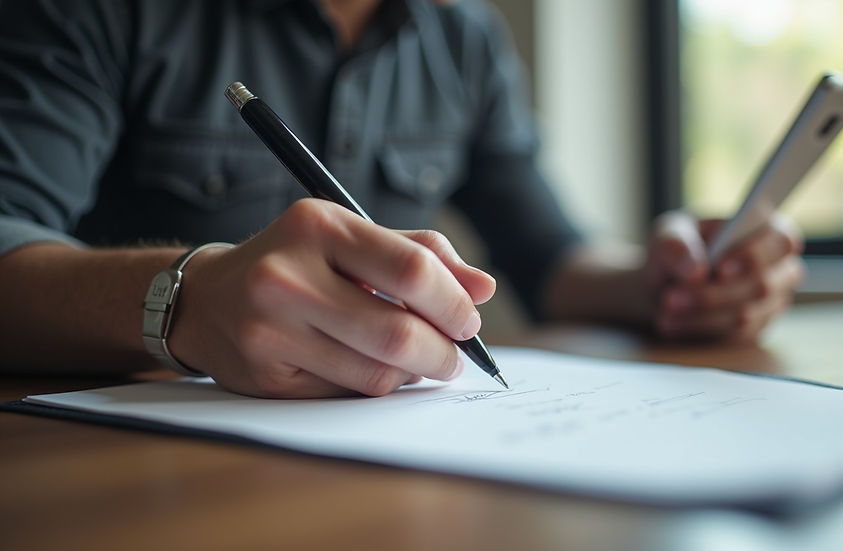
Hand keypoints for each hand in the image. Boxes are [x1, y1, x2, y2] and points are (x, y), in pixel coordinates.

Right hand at [166, 199, 495, 397]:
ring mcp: (271, 329)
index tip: (470, 321)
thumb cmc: (298, 262)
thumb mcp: (352, 237)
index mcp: (317, 225)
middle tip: (456, 357)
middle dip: (444, 353)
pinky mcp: (266, 375)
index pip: (412, 270)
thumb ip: (421, 254)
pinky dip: (374, 388)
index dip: (454, 303)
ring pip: (377, 374)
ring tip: (415, 362)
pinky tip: (370, 369)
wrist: (206, 298)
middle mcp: (287, 275)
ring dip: (412, 374)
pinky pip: (347, 394)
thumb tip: (484, 288)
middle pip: (398, 332)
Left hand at [644, 211, 804, 341]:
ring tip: (666, 311)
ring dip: (701, 315)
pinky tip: (673, 324)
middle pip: (764, 285)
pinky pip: (735, 336)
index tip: (719, 269)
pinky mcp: (756, 330)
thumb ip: (677, 245)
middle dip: (714, 295)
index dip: (754, 256)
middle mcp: (778, 268)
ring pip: (746, 316)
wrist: (662, 285)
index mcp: (766, 231)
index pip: (782, 241)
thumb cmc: (677, 251)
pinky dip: (700, 330)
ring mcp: (771, 303)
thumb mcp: (667, 236)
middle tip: (672, 298)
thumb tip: (695, 272)